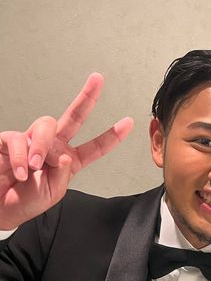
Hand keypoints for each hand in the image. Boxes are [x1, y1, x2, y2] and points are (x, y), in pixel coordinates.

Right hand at [0, 73, 133, 229]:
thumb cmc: (25, 201)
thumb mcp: (53, 193)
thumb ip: (62, 175)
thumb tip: (64, 155)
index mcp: (69, 160)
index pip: (95, 147)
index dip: (111, 136)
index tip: (128, 122)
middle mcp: (53, 146)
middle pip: (74, 117)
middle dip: (87, 98)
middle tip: (98, 80)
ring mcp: (32, 141)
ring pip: (46, 125)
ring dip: (42, 146)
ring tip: (35, 167)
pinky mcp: (10, 140)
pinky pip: (20, 139)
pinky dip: (22, 158)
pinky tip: (21, 171)